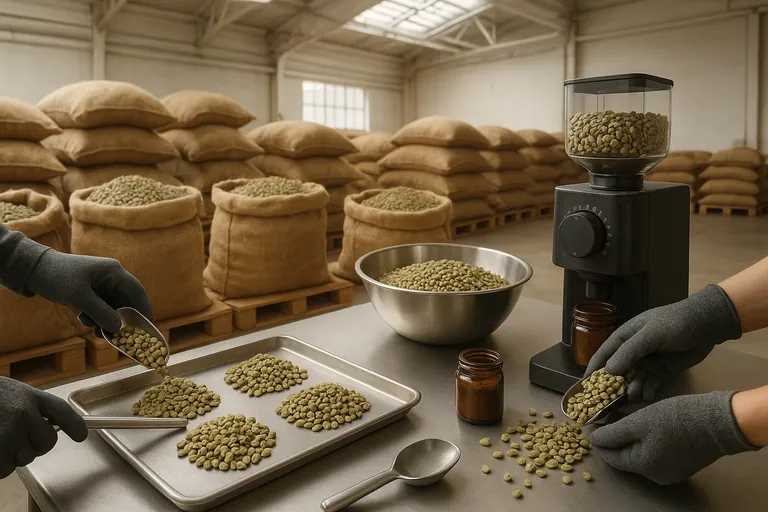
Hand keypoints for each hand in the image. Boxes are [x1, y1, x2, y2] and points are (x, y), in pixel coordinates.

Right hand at [0, 377, 87, 477]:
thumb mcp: (7, 392)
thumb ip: (27, 406)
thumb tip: (47, 425)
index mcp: (28, 395)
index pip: (62, 411)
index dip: (75, 425)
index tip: (81, 436)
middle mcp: (24, 414)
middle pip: (47, 442)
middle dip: (34, 445)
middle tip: (13, 437)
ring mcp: (9, 434)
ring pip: (24, 458)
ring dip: (10, 455)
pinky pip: (4, 469)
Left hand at [25, 251, 152, 336]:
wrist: (32, 270)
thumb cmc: (57, 277)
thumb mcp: (79, 297)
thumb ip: (101, 313)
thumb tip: (119, 328)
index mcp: (113, 271)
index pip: (137, 292)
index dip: (144, 310)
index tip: (148, 328)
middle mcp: (110, 277)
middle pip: (125, 301)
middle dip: (120, 320)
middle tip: (118, 336)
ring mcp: (100, 284)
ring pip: (112, 307)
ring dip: (106, 320)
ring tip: (95, 330)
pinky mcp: (90, 290)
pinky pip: (101, 307)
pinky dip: (97, 317)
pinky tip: (85, 321)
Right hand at [585, 285, 741, 400]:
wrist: (706, 325)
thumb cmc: (674, 323)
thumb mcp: (650, 335)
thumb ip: (629, 352)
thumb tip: (609, 371)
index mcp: (624, 338)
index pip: (603, 356)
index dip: (592, 371)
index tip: (583, 388)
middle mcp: (632, 352)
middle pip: (616, 372)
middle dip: (612, 387)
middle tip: (608, 403)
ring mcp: (647, 362)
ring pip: (633, 381)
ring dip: (632, 389)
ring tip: (635, 397)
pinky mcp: (661, 372)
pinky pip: (649, 385)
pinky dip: (647, 391)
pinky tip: (648, 396)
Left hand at [590, 391, 756, 484]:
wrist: (719, 420)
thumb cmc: (676, 419)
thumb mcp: (639, 421)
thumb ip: (613, 433)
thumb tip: (594, 440)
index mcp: (644, 467)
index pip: (611, 457)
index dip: (598, 439)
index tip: (590, 422)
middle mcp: (657, 475)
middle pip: (625, 456)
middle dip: (614, 437)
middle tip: (606, 415)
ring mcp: (671, 470)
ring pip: (640, 453)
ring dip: (629, 436)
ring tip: (623, 415)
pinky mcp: (682, 462)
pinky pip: (655, 451)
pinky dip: (646, 439)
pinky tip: (644, 422)